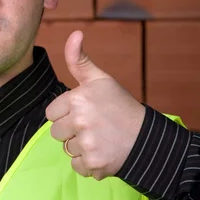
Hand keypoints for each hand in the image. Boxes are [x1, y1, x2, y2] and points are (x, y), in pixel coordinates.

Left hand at [45, 30, 144, 179]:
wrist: (148, 138)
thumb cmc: (121, 106)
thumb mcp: (100, 79)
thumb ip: (78, 60)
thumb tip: (75, 33)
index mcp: (78, 98)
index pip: (51, 113)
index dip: (65, 113)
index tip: (84, 112)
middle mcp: (80, 120)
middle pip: (55, 133)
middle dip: (71, 131)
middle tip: (94, 127)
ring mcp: (87, 143)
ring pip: (66, 149)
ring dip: (80, 147)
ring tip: (101, 139)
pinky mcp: (93, 163)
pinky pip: (76, 166)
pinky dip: (88, 164)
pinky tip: (103, 153)